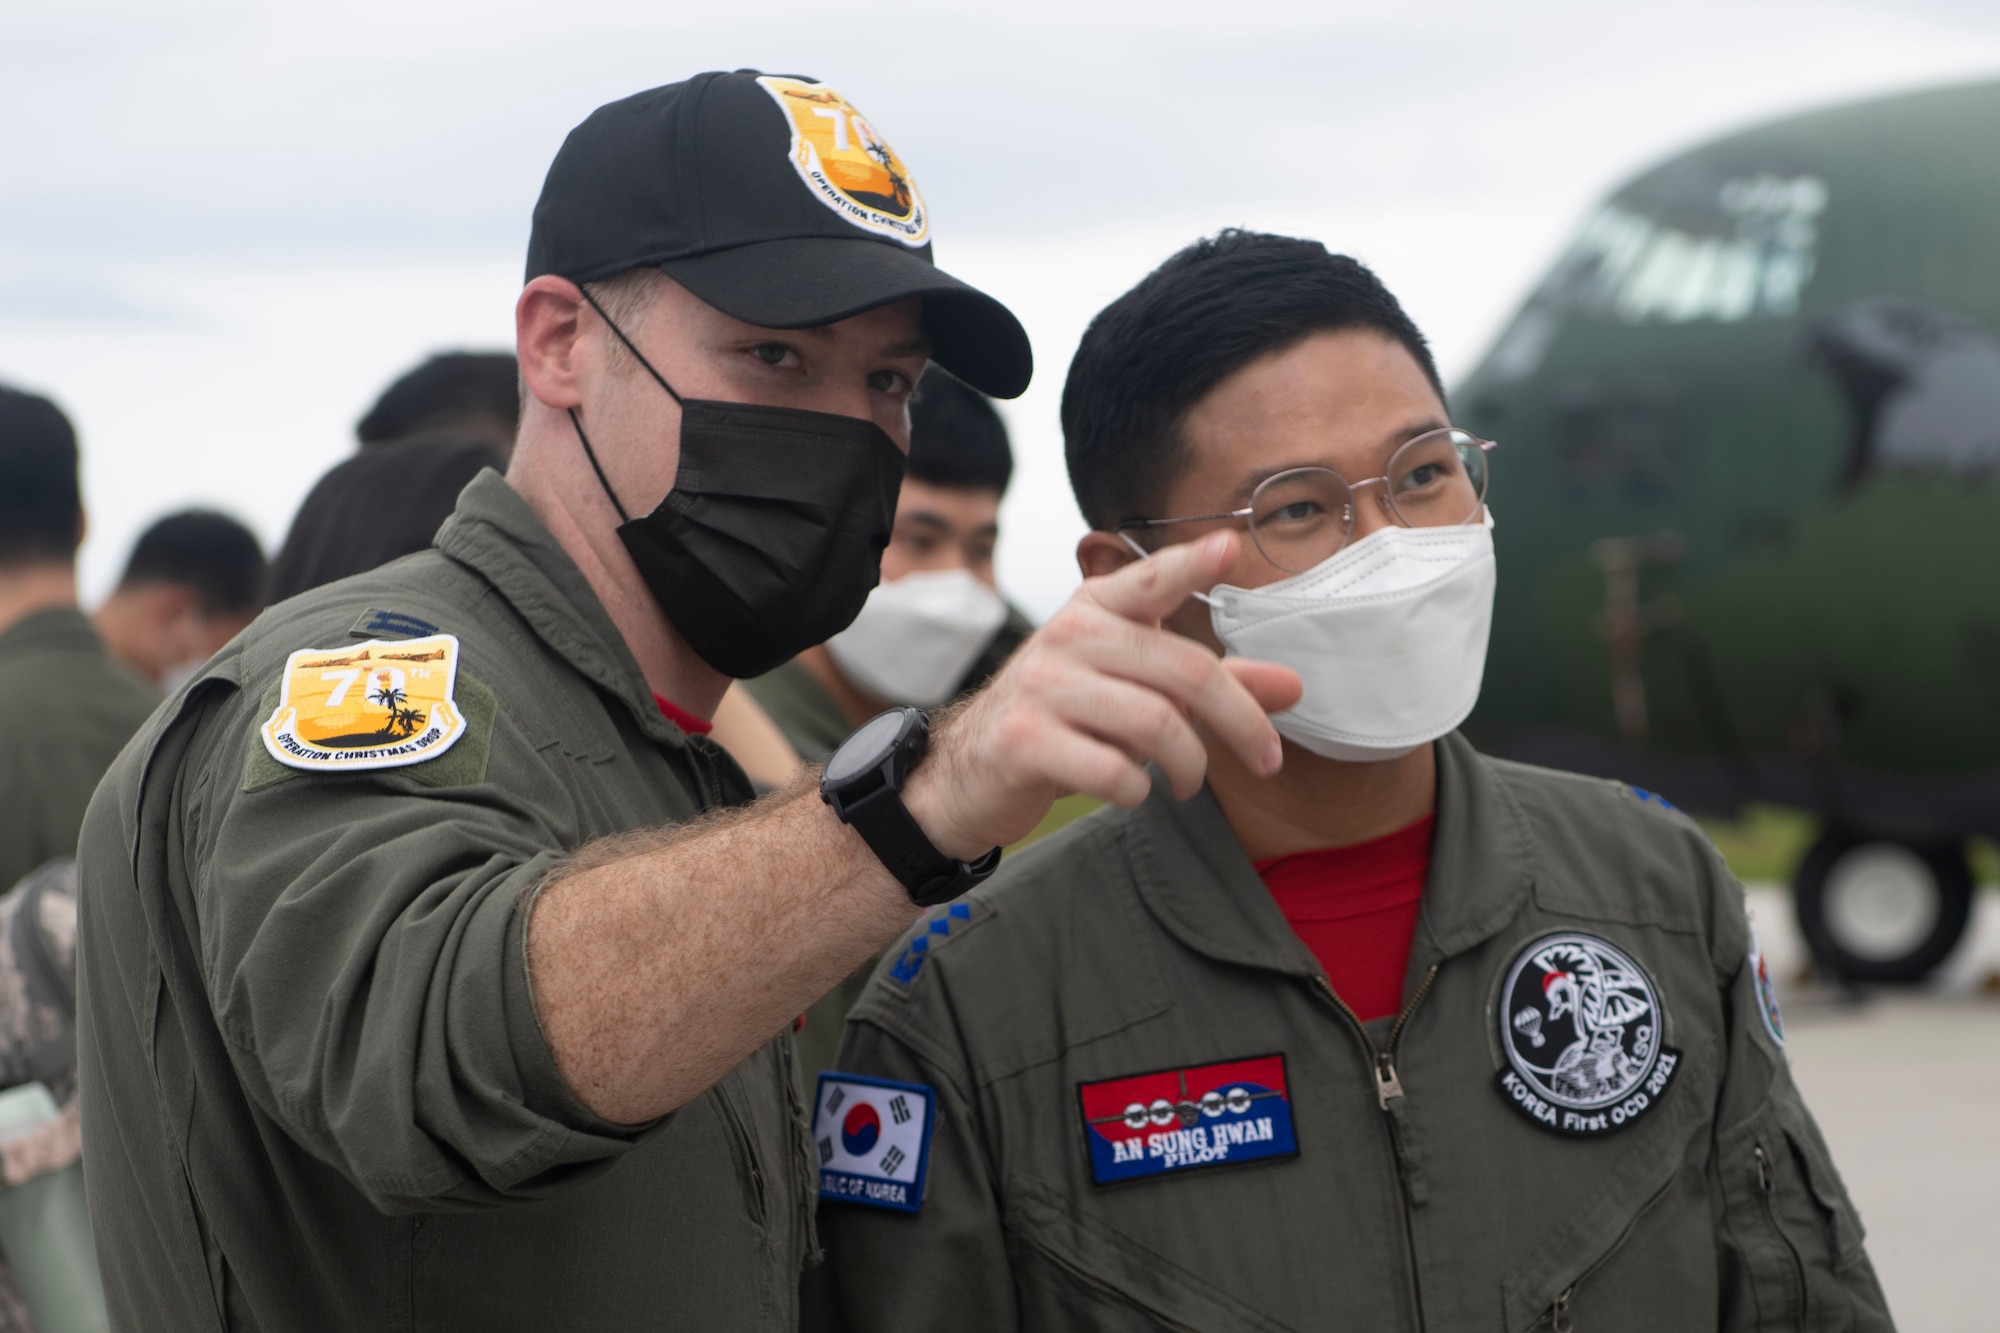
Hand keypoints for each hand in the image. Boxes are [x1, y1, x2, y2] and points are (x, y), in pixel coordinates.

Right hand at [903, 530, 1301, 856]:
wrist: (969, 771)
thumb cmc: (1065, 720)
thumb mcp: (1135, 690)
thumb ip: (1212, 685)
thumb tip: (1292, 686)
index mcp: (1096, 609)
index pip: (1150, 580)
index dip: (1191, 564)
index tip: (1230, 546)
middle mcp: (1069, 635)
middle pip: (1184, 671)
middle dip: (1240, 722)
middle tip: (1266, 760)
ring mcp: (1042, 686)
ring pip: (1156, 724)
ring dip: (1188, 765)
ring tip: (1186, 781)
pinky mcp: (1024, 739)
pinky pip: (1113, 769)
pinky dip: (1137, 790)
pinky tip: (1131, 790)